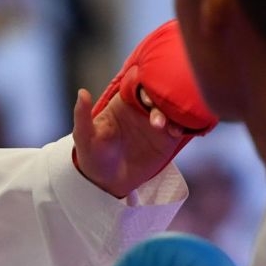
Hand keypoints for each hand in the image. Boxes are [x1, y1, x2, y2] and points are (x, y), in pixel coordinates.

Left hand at [72, 83, 188, 198]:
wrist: (107, 182)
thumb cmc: (92, 155)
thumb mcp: (85, 136)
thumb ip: (82, 115)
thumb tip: (82, 92)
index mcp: (125, 99)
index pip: (140, 84)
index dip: (146, 85)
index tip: (147, 97)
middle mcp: (144, 107)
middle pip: (161, 94)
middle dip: (164, 100)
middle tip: (158, 119)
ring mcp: (158, 121)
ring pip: (174, 108)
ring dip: (176, 112)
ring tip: (169, 128)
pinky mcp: (168, 138)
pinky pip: (181, 126)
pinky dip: (184, 126)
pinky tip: (178, 132)